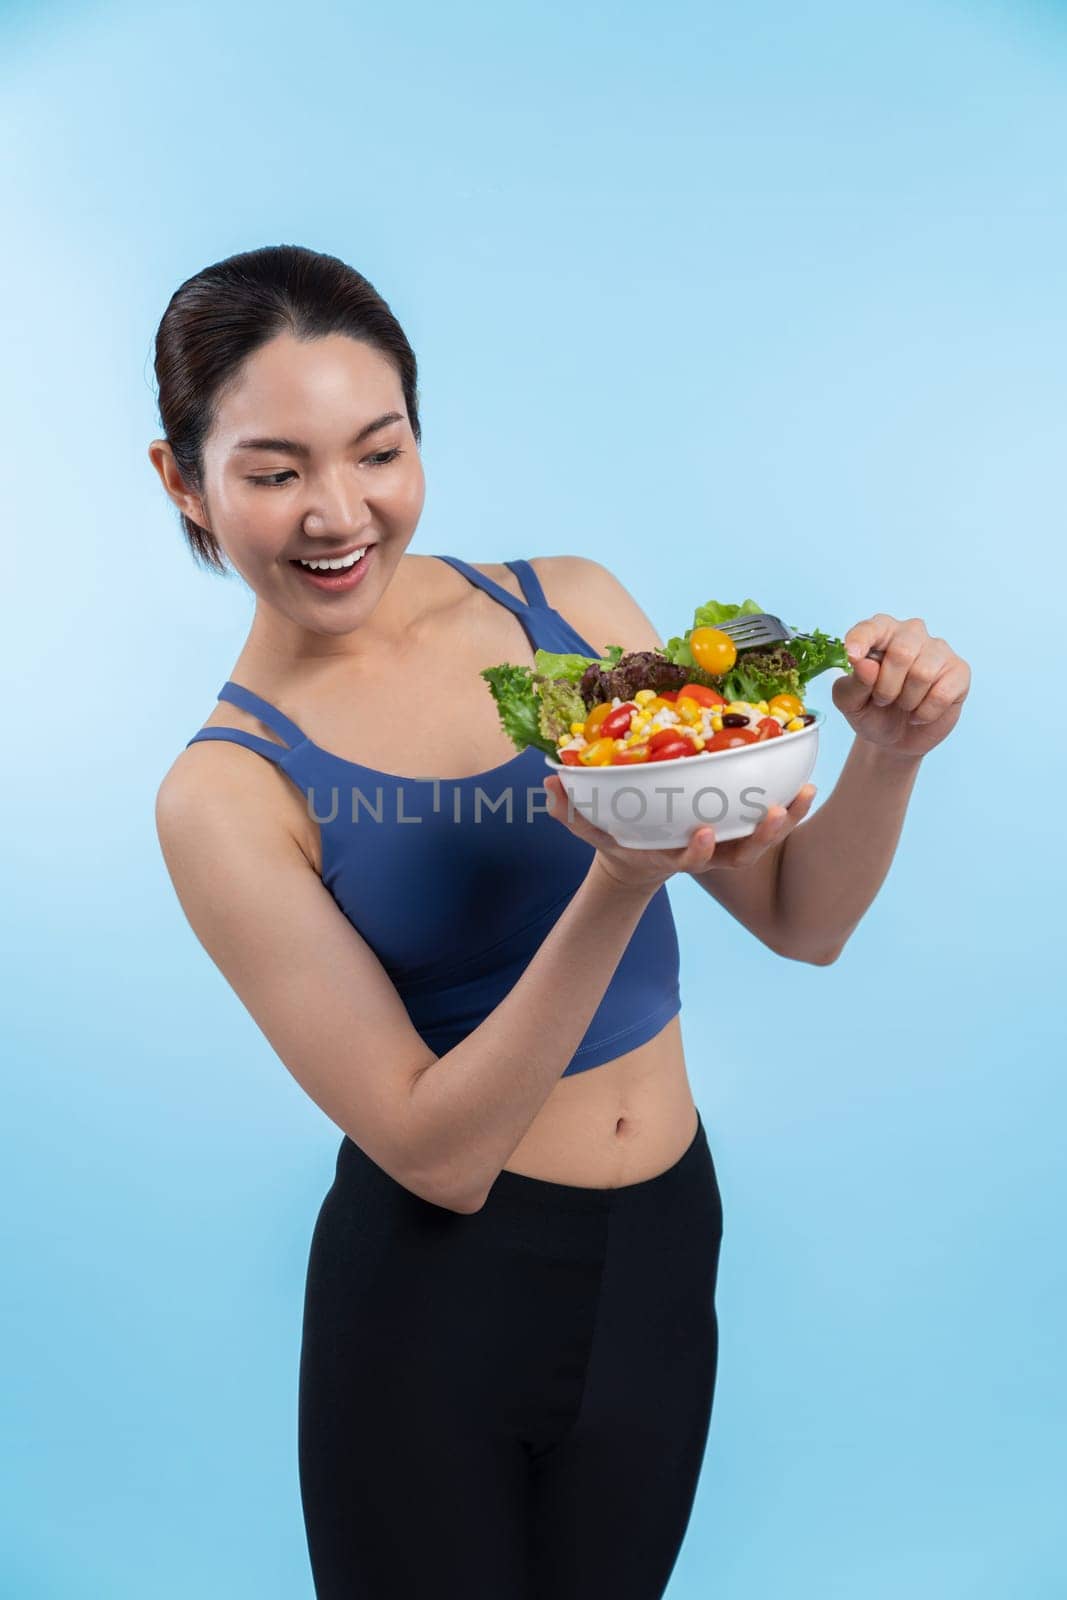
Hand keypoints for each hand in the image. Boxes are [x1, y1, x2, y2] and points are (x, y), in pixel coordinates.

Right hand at [544, 774, 817, 891]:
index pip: (692, 860)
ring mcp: (725, 845)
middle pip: (742, 855)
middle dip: (762, 838)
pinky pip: (767, 820)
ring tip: (805, 793)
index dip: (700, 852)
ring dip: (787, 821)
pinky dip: (788, 807)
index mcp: (673, 856)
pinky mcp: (737, 829)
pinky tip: (804, 781)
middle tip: (773, 813)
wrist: (638, 858)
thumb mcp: (589, 828)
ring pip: (763, 841)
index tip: (704, 834)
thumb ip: (569, 811)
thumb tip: (550, 784)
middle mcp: (706, 854)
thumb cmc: (616, 838)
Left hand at [833, 615, 969, 758]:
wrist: (895, 739)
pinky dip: (925, 712)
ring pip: (923, 674)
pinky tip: (920, 713)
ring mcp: (938, 650)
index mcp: (881, 633)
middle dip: (886, 687)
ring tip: (903, 704)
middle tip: (882, 700)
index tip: (852, 655)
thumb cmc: (871, 711)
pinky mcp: (959, 671)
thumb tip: (863, 663)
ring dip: (907, 701)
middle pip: (902, 652)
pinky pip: (942, 694)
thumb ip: (852, 682)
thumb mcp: (850, 702)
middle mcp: (911, 633)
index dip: (861, 639)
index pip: (872, 627)